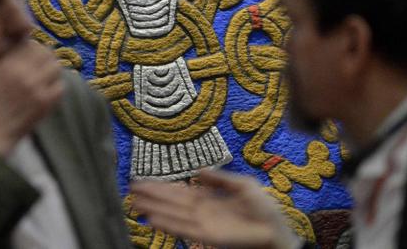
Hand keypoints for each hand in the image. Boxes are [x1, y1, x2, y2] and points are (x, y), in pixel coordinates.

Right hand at [0, 40, 63, 155]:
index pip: (30, 43)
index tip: (27, 44)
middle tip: (36, 56)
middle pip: (46, 52)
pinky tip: (47, 84)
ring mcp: (38, 91)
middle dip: (42, 51)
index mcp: (8, 68)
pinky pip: (60, 86)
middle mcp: (26, 77)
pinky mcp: (46, 104)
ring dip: (51, 65)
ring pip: (55, 67)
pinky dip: (57, 82)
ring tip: (43, 69)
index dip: (30, 41)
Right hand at [131, 170, 299, 248]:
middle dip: (152, 196)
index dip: (161, 187)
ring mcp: (203, 224)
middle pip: (171, 202)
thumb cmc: (265, 209)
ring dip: (154, 209)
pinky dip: (167, 224)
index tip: (142, 181)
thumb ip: (220, 178)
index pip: (179, 192)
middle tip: (130, 190)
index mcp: (209, 198)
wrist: (277, 230)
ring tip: (134, 203)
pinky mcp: (208, 235)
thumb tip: (198, 171)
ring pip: (173, 214)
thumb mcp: (242, 185)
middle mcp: (201, 212)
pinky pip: (183, 229)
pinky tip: (152, 219)